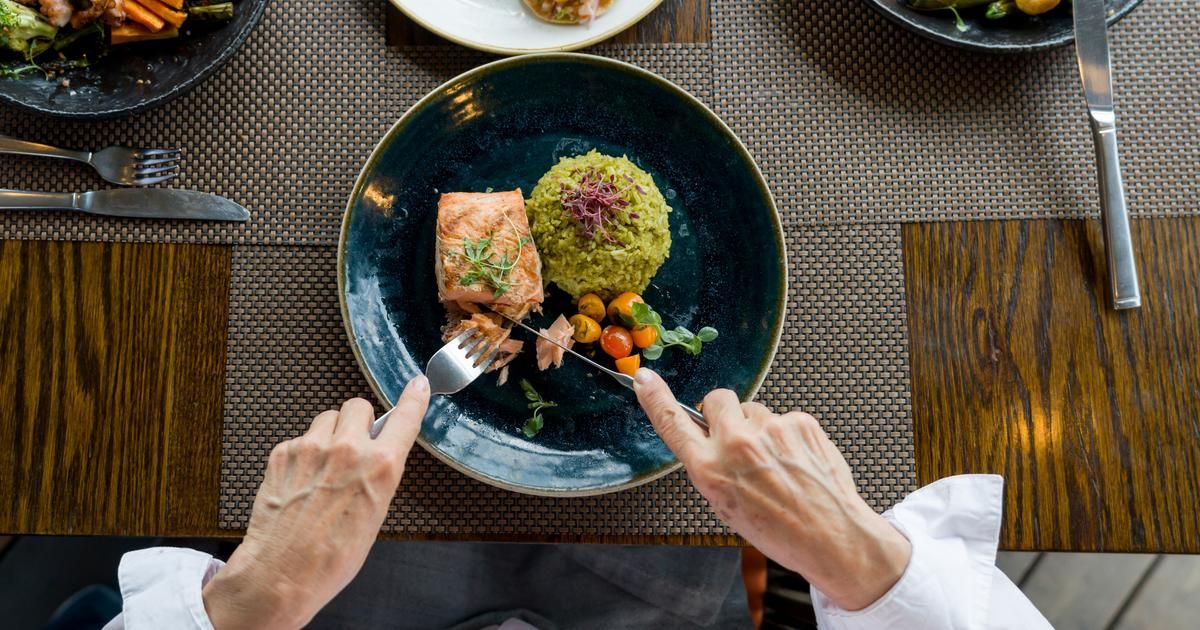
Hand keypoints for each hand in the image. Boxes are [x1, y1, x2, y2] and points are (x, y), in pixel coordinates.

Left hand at [202, 376, 430, 628]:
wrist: (282, 573)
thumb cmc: (331, 556)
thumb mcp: (376, 514)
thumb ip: (379, 473)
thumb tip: (379, 452)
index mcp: (380, 466)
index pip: (404, 417)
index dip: (413, 399)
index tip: (418, 386)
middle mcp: (347, 449)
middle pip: (357, 406)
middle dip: (358, 422)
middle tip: (353, 445)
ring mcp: (311, 448)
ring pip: (326, 418)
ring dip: (329, 434)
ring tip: (324, 468)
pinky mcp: (283, 452)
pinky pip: (299, 438)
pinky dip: (303, 454)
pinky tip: (302, 481)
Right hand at [633, 369, 910, 610]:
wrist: (831, 536)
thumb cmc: (779, 530)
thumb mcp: (726, 506)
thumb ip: (713, 467)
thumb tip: (713, 440)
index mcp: (710, 470)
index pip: (673, 423)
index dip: (655, 398)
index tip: (644, 379)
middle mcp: (736, 444)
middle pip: (716, 399)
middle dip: (723, 413)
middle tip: (738, 439)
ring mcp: (770, 428)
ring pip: (754, 410)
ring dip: (759, 428)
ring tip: (777, 463)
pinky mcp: (800, 422)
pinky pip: (784, 418)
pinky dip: (788, 436)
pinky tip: (798, 462)